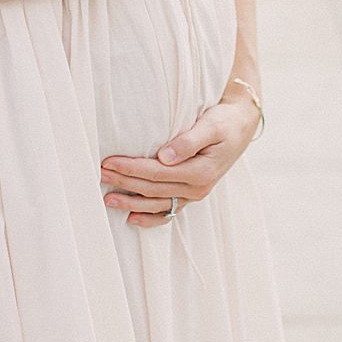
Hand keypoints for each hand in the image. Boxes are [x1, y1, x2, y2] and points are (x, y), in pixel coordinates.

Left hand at [99, 93, 259, 226]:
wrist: (241, 126)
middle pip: (153, 188)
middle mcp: (197, 189)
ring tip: (108, 199)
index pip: (157, 172)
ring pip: (157, 204)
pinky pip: (169, 211)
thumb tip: (165, 155)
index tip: (110, 162)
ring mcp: (195, 195)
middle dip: (124, 181)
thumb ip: (189, 141)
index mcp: (200, 173)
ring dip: (131, 202)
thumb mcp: (211, 126)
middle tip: (100, 174)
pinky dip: (150, 217)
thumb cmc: (224, 122)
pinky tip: (132, 219)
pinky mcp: (192, 194)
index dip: (131, 168)